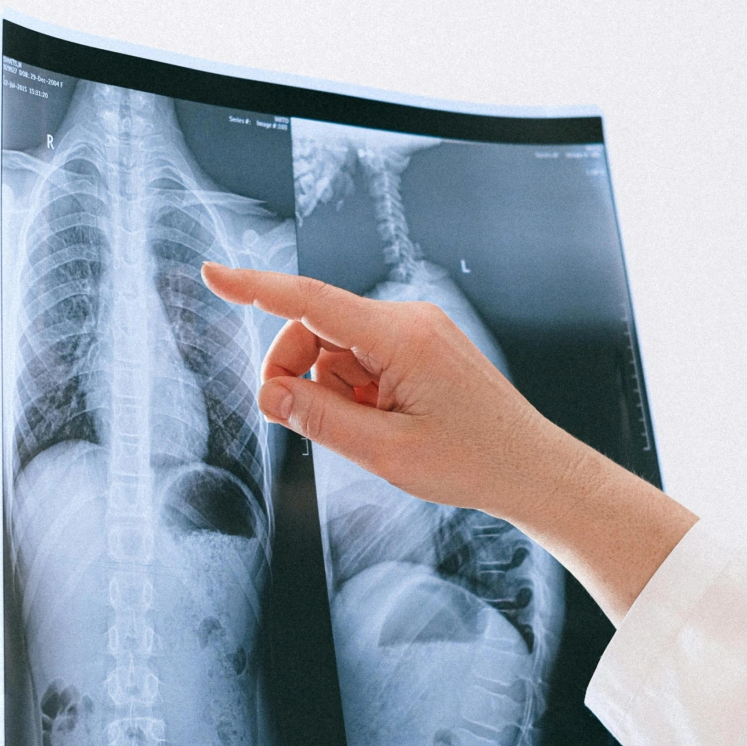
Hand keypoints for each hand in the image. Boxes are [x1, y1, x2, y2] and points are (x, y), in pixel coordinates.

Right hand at [202, 262, 544, 519]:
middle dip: (294, 372)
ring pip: (336, 348)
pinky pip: (363, 359)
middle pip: (316, 328)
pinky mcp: (422, 349)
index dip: (256, 289)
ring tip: (367, 432)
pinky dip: (353, 391)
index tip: (214, 275)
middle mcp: (410, 321)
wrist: (532, 470)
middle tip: (297, 421)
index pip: (311, 302)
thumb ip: (319, 419)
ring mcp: (418, 332)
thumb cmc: (473, 462)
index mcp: (403, 338)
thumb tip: (270, 394)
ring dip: (330, 389)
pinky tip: (381, 423)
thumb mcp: (385, 451)